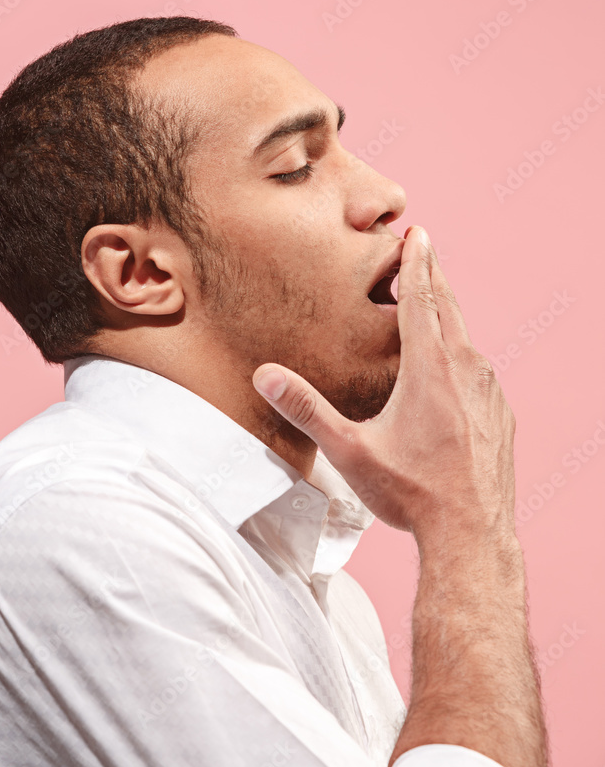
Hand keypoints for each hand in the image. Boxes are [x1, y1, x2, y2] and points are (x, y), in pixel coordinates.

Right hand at [252, 226, 516, 545]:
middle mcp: (466, 370)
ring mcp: (489, 392)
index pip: (423, 298)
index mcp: (429, 369)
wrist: (472, 534)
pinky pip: (479, 369)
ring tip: (433, 301)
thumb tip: (266, 377)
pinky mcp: (500, 413)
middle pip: (450, 307)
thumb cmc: (411, 493)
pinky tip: (452, 366)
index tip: (417, 232)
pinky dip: (463, 352)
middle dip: (434, 275)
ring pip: (467, 337)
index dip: (418, 261)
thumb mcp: (350, 450)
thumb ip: (307, 409)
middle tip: (424, 248)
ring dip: (449, 313)